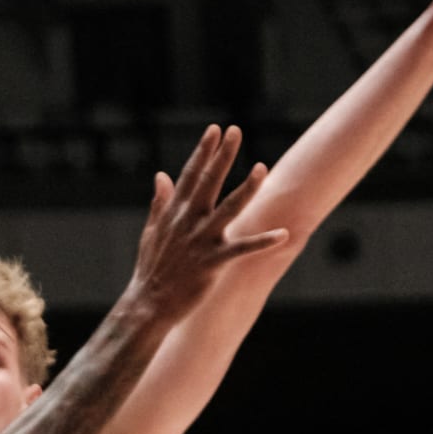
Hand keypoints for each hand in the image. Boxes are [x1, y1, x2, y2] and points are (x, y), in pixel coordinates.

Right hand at [128, 125, 287, 318]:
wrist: (149, 303)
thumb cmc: (152, 268)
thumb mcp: (153, 230)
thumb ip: (161, 202)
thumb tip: (161, 175)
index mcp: (175, 213)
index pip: (190, 175)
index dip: (203, 151)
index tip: (215, 130)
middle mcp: (188, 222)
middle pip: (208, 182)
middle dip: (222, 156)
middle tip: (235, 131)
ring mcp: (201, 241)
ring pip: (228, 209)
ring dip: (247, 188)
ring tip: (262, 168)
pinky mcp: (213, 263)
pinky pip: (242, 249)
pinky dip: (263, 242)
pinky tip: (283, 234)